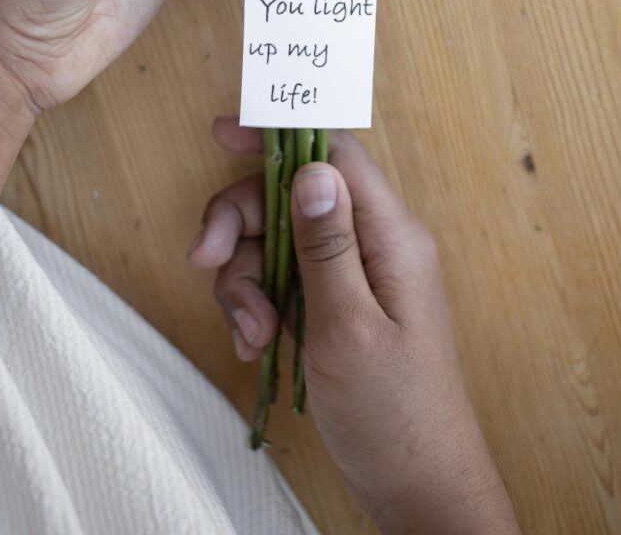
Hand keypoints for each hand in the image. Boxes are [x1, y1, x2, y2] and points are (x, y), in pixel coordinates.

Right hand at [190, 120, 519, 534]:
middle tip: (205, 262)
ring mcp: (351, 276)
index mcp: (390, 236)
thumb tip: (311, 170)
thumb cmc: (391, 412)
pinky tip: (256, 345)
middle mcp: (372, 244)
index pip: (334, 156)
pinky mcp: (334, 306)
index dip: (278, 138)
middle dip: (241, 227)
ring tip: (252, 333)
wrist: (415, 485)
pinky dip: (257, 306)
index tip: (222, 135)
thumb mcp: (348, 326)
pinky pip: (281, 283)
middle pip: (290, 198)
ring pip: (276, 244)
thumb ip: (327, 245)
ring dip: (246, 282)